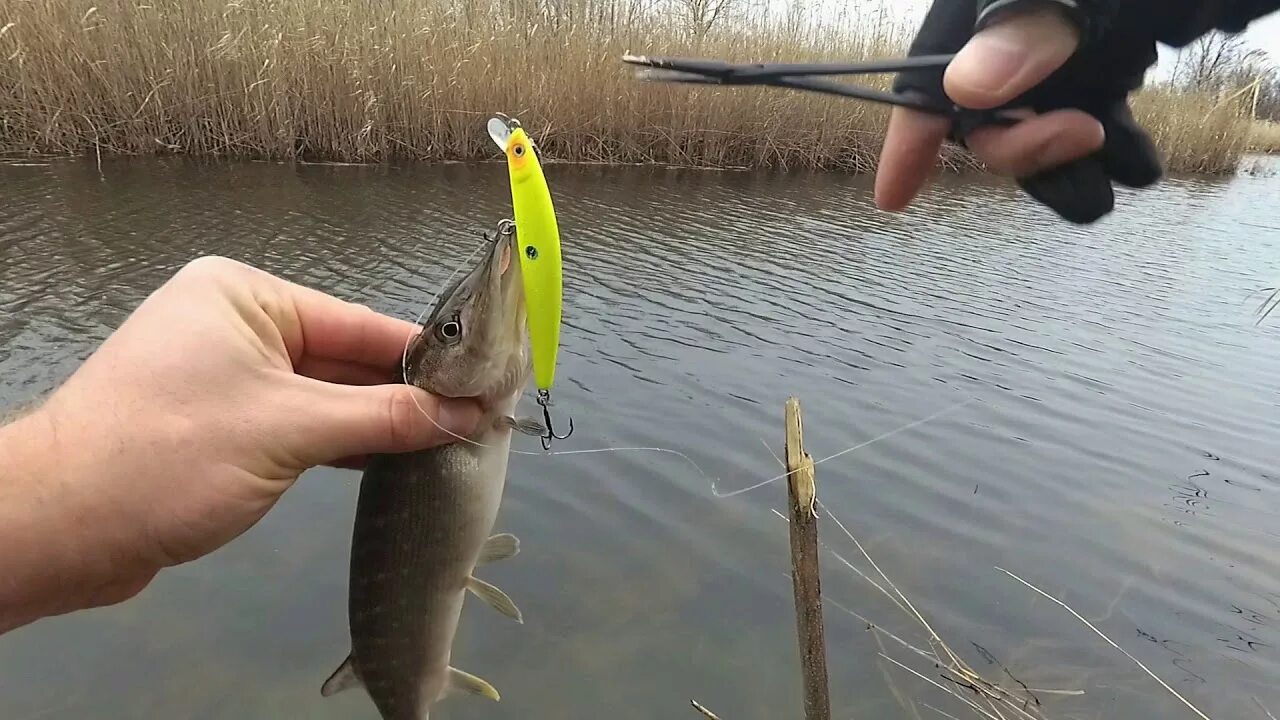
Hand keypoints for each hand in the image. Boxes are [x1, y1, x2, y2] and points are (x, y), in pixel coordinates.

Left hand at [0, 256, 480, 629]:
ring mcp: (225, 377)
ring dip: (376, 424)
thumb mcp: (291, 431)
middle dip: (404, 395)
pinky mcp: (219, 425)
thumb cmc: (173, 456)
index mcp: (245, 297)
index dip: (424, 357)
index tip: (487, 381)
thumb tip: (469, 415)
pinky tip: (391, 460)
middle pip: (343, 360)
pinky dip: (340, 443)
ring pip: (322, 397)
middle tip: (478, 420)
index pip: (358, 324)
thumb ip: (385, 419)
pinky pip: (296, 424)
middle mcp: (235, 326)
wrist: (63, 528)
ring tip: (450, 443)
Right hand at [875, 0, 1164, 222]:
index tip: (894, 198)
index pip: (926, 90)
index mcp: (978, 25)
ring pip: (1042, 137)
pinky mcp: (1103, 76)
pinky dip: (1115, 153)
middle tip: (1086, 135)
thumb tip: (966, 90)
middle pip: (987, 125)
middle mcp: (1008, 49)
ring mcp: (1058, 67)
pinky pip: (1093, 130)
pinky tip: (1139, 160)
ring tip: (1122, 168)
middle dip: (1028, 150)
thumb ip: (1022, 35)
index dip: (908, 145)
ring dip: (1075, 166)